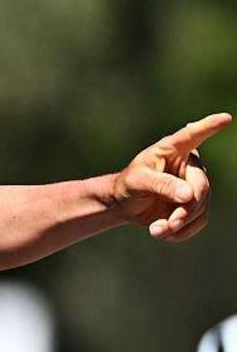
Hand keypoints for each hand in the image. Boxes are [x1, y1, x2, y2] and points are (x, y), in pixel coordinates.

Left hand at [111, 112, 230, 240]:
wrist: (125, 204)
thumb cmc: (128, 185)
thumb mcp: (138, 181)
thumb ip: (161, 185)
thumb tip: (189, 194)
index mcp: (172, 149)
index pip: (193, 135)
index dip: (209, 126)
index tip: (225, 118)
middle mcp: (189, 164)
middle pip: (201, 187)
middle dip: (186, 209)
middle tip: (170, 224)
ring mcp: (195, 184)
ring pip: (201, 207)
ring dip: (181, 223)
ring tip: (156, 231)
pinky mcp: (196, 204)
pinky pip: (199, 220)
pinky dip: (182, 231)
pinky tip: (163, 233)